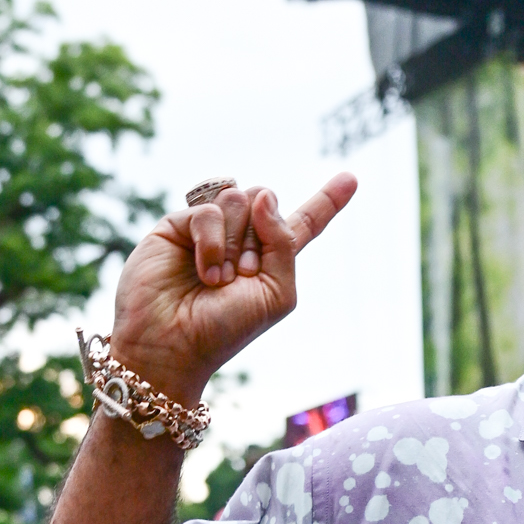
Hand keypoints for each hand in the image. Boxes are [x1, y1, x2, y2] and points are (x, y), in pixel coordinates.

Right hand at [106, 174, 357, 403]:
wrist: (173, 345)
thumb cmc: (225, 329)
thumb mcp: (276, 293)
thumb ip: (283, 242)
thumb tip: (263, 197)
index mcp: (271, 258)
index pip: (304, 222)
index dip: (328, 201)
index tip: (351, 178)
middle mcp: (241, 238)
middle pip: (266, 199)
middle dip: (260, 236)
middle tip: (243, 276)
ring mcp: (208, 229)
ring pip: (239, 199)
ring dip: (235, 242)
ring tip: (218, 279)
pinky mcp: (177, 225)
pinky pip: (209, 209)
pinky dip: (212, 242)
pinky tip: (204, 271)